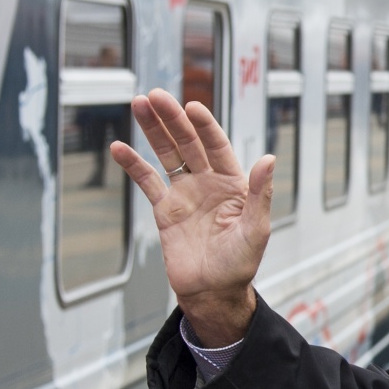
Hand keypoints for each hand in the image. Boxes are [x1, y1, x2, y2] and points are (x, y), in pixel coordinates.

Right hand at [111, 89, 273, 344]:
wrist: (212, 292)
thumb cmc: (240, 264)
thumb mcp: (256, 228)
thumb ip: (260, 193)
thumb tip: (269, 158)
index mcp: (234, 183)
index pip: (217, 146)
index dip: (205, 127)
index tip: (192, 107)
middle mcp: (208, 183)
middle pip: (188, 143)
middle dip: (172, 119)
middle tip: (156, 96)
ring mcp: (185, 194)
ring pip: (166, 155)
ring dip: (153, 131)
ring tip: (139, 104)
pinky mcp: (165, 210)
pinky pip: (147, 182)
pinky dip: (133, 165)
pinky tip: (119, 147)